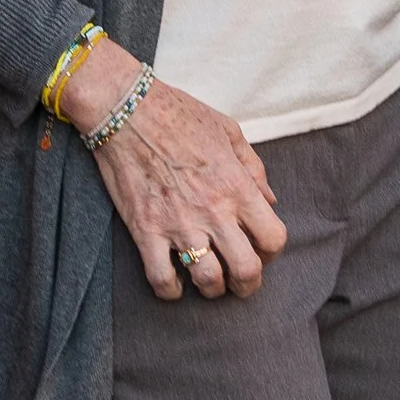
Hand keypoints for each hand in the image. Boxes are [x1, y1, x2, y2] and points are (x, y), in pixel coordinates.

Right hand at [61, 36, 285, 300]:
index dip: (272, 251)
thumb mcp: (229, 131)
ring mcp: (179, 225)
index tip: (262, 250)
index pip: (273, 238)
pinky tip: (174, 284)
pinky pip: (162, 278)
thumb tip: (270, 201)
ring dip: (212, 289)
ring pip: (208, 281)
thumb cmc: (179, 114)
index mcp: (237, 186)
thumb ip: (254, 169)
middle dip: (248, 284)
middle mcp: (214, 211)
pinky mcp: (145, 231)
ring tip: (208, 282)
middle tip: (241, 282)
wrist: (126, 109)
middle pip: (246, 271)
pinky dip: (170, 290)